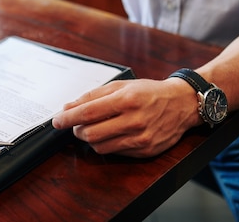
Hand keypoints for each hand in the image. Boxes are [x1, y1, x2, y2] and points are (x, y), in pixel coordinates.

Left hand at [51, 78, 198, 157]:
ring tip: (92, 128)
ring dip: (89, 139)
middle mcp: (133, 121)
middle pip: (90, 133)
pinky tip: (110, 134)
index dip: (67, 119)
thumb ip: (93, 96)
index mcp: (126, 100)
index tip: (57, 121)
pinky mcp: (145, 151)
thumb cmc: (148, 92)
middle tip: (75, 124)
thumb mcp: (121, 85)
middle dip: (76, 130)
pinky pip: (114, 152)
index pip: (87, 113)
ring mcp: (140, 138)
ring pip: (100, 146)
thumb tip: (69, 107)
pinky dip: (106, 144)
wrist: (182, 104)